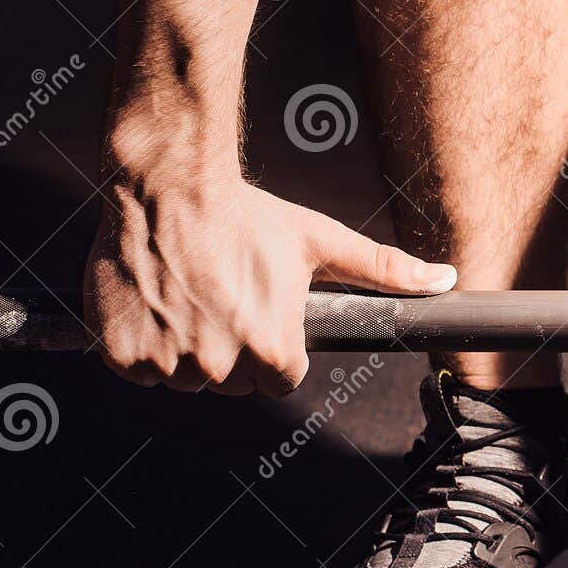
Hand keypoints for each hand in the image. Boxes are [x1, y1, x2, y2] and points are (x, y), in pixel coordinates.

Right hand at [85, 173, 454, 395]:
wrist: (167, 186)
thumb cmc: (250, 214)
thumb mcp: (321, 242)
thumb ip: (386, 270)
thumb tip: (446, 280)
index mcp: (274, 352)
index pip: (280, 378)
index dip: (273, 344)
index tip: (259, 309)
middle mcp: (220, 368)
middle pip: (232, 382)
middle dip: (231, 347)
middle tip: (222, 295)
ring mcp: (168, 366)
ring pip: (184, 379)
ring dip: (185, 348)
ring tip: (189, 294)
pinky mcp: (120, 356)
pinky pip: (138, 372)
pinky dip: (142, 345)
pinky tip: (156, 302)